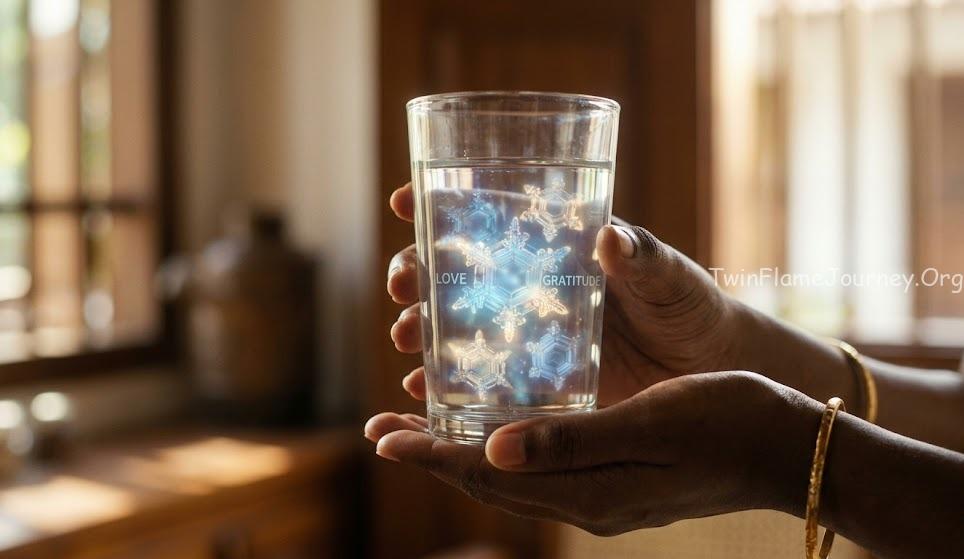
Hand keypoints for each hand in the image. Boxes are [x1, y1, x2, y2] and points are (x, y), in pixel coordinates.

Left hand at [365, 371, 818, 534]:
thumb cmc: (727, 423)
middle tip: (383, 430)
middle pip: (491, 482)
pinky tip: (495, 425)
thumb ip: (572, 441)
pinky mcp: (616, 478)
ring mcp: (602, 494)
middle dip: (433, 457)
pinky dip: (505, 447)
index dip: (432, 457)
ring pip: (513, 476)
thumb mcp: (649, 423)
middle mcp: (587, 502)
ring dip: (462, 452)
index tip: (382, 435)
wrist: (787, 447)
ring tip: (422, 427)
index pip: (489, 477)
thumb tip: (491, 449)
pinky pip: (543, 468)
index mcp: (589, 493)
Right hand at [386, 182, 745, 404]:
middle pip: (454, 273)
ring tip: (406, 338)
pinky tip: (422, 391)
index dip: (440, 205)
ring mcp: (529, 333)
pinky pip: (481, 377)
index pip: (488, 217)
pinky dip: (448, 383)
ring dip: (422, 328)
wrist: (706, 366)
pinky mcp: (536, 379)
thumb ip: (642, 257)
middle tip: (401, 285)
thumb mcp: (668, 274)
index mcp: (556, 248)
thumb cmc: (689, 304)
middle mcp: (532, 286)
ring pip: (457, 326)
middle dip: (415, 273)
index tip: (404, 201)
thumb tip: (610, 238)